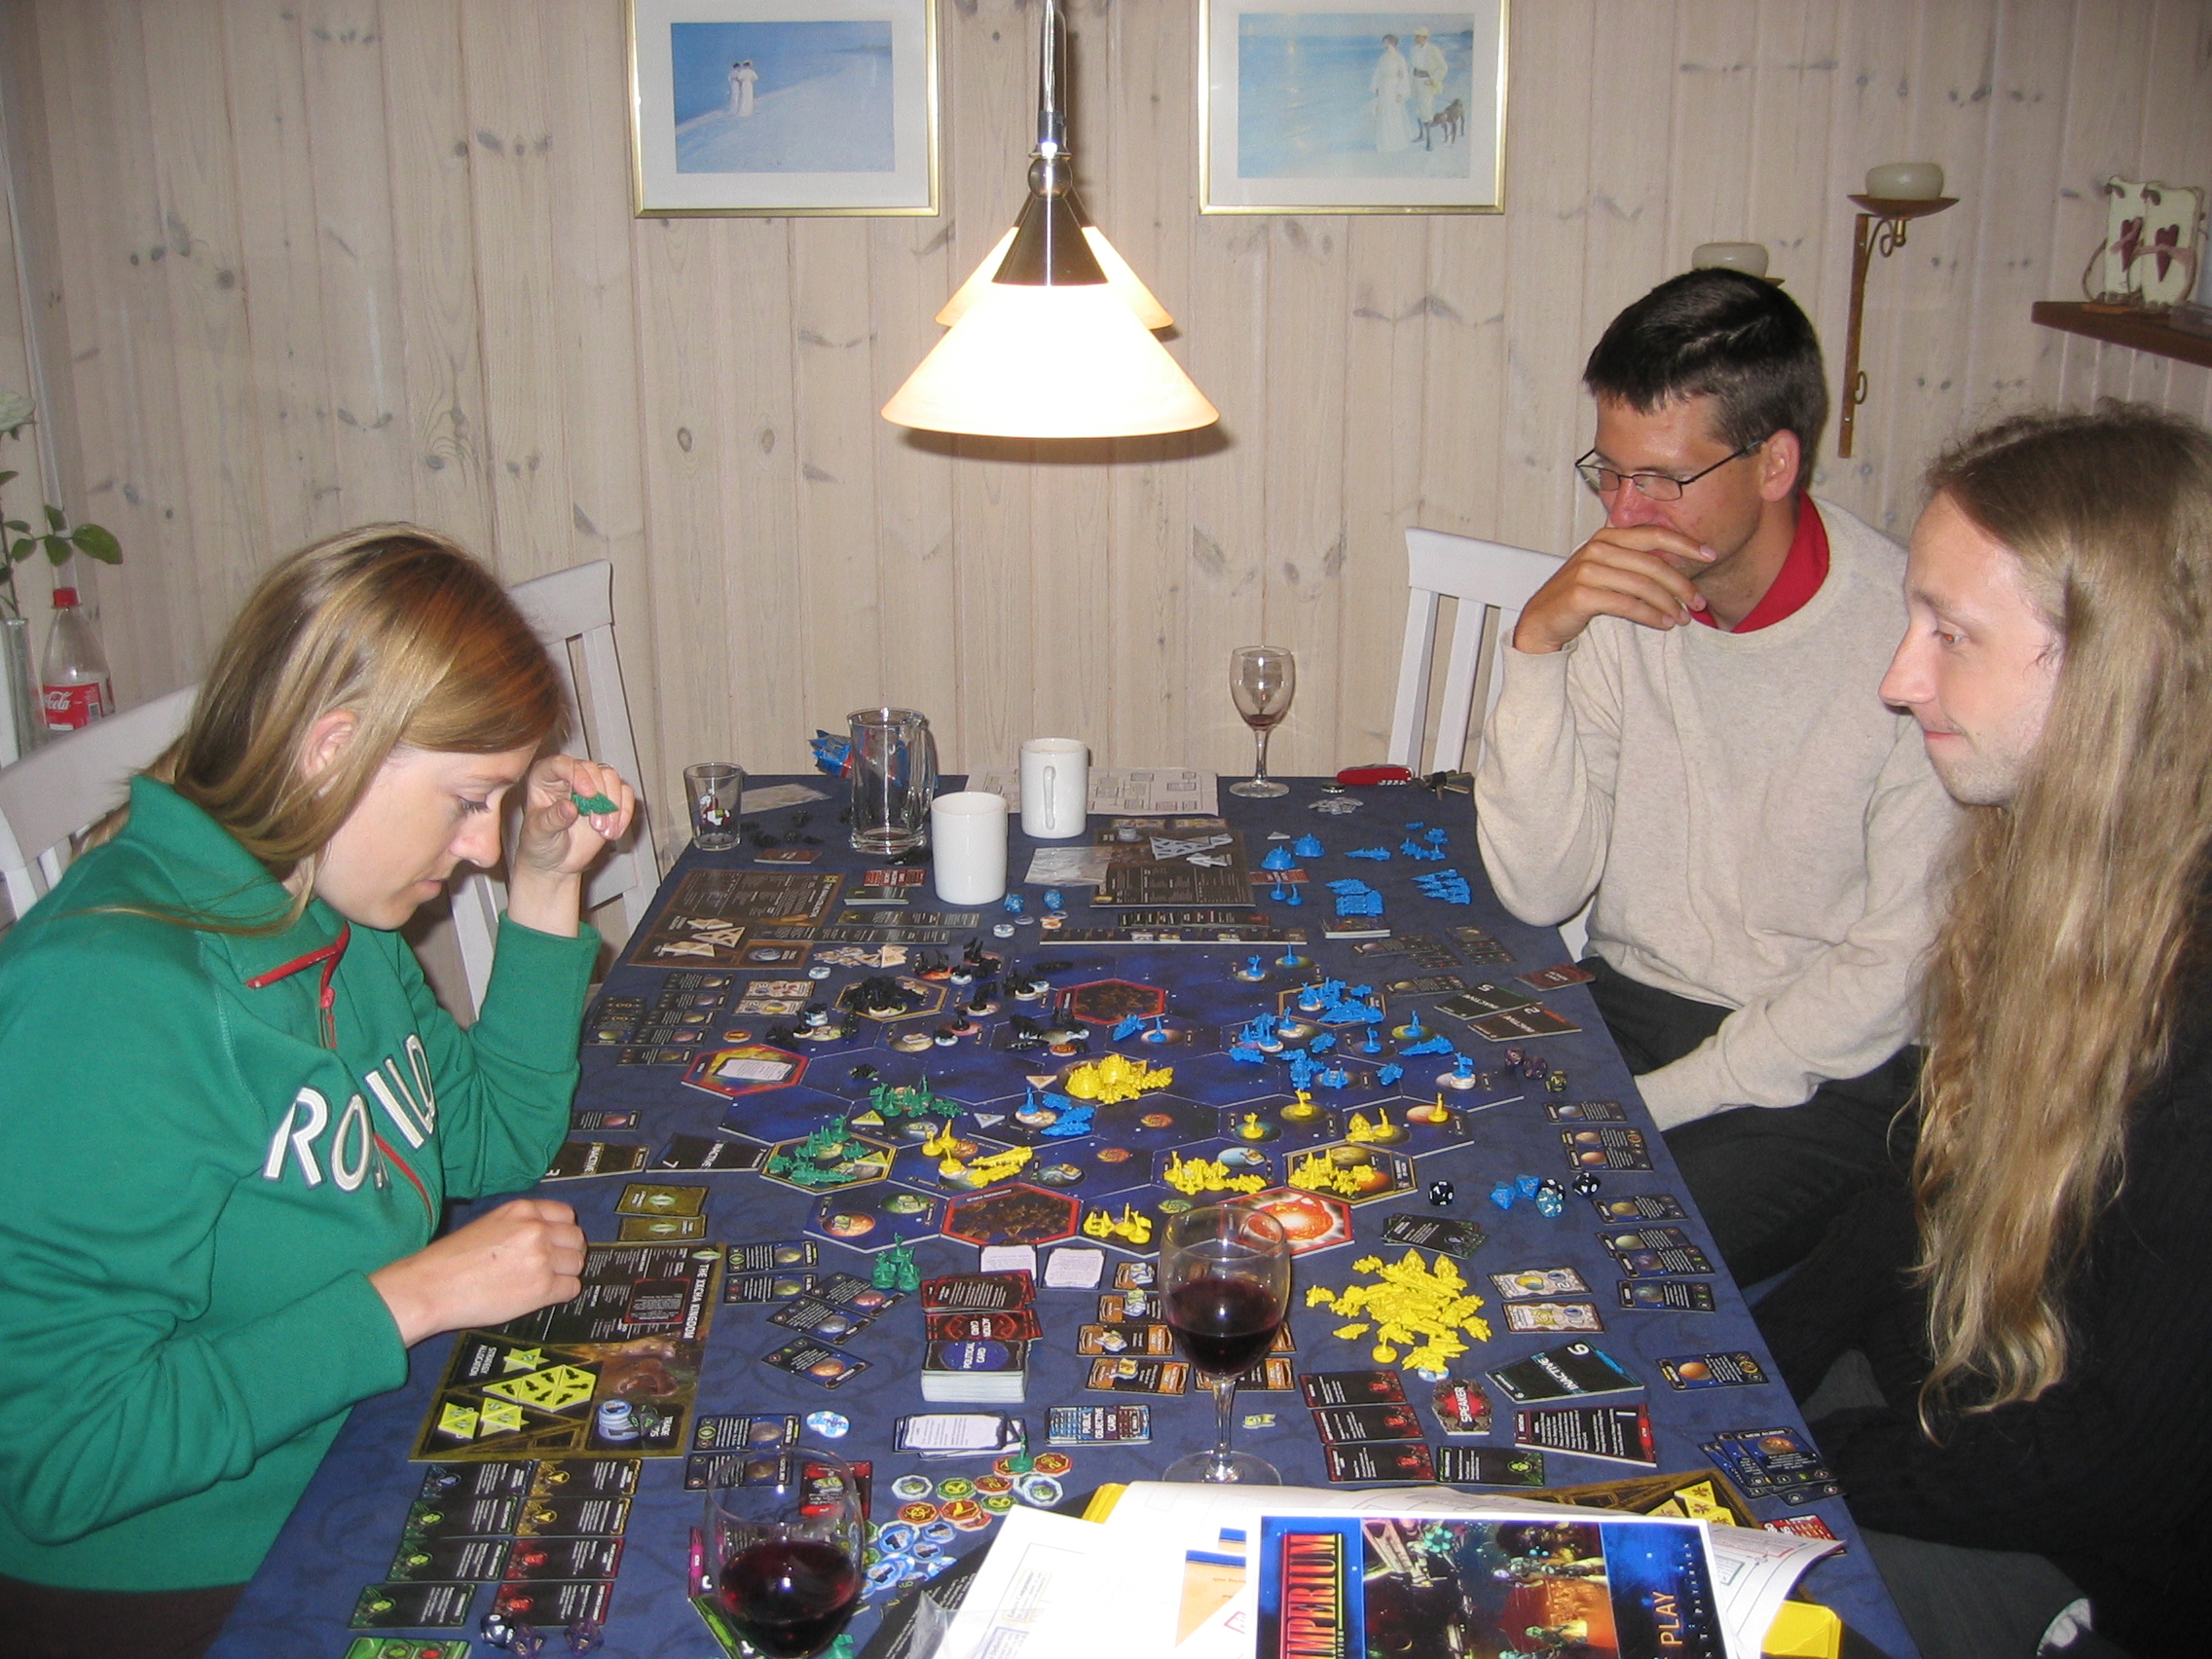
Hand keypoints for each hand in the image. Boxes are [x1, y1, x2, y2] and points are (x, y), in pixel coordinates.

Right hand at [370, 1199, 585, 1346]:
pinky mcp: (542, 1288)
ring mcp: (542, 1258)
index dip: (563, 1231)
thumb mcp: (488, 1223)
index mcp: (522, 1210)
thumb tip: (546, 1234)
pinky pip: (571, 1289)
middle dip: (567, 1252)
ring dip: (565, 1274)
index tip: (557, 1242)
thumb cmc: (450, 1260)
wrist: (431, 1287)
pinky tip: (543, 1295)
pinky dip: (561, 1294)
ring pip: (577, 1264)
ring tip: (544, 1281)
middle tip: (553, 1265)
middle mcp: (536, 1230)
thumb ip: (521, 1224)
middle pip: (576, 1239)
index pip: (566, 1214)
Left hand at [505, 754, 636, 934]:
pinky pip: (625, 794)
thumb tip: (569, 807)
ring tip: (604, 831)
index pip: (563, 763)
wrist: (556, 863)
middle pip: (593, 769)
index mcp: (546, 778)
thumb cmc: (540, 844)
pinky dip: (624, 814)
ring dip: (614, 806)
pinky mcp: (609, 798)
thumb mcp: (539, 833)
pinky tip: (614, 832)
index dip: (579, 775)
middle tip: (596, 824)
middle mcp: (570, 776)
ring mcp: (591, 785)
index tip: (589, 795)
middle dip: (600, 797)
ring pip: (612, 778)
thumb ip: (553, 819)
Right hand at [1513, 525, 1715, 653]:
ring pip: (1643, 585)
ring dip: (1669, 604)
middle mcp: (1597, 548)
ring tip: (1682, 619)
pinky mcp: (1583, 594)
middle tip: (1699, 602)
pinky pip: (1628, 604)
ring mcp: (1587, 570)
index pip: (1654, 534)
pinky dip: (1650, 616)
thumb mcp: (1607, 569)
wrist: (1542, 620)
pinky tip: (1663, 624)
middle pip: (1653, 563)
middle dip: (1682, 584)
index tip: (1710, 554)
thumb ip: (1634, 560)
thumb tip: (1678, 563)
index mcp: (1606, 536)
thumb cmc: (1578, 595)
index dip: (1686, 543)